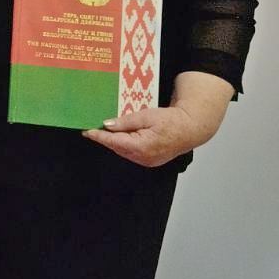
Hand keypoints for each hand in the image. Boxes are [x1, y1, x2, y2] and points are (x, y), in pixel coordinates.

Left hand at [83, 71, 233, 167]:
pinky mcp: (150, 161)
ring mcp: (147, 162)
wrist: (191, 129)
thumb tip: (107, 125)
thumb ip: (125, 122)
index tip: (87, 131)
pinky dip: (124, 145)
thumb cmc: (171, 120)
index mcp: (142, 147)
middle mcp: (143, 158)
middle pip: (117, 147)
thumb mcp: (146, 116)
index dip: (99, 136)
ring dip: (115, 142)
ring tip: (105, 131)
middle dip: (106, 138)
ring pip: (123, 151)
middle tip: (93, 128)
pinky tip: (120, 137)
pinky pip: (131, 153)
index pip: (114, 142)